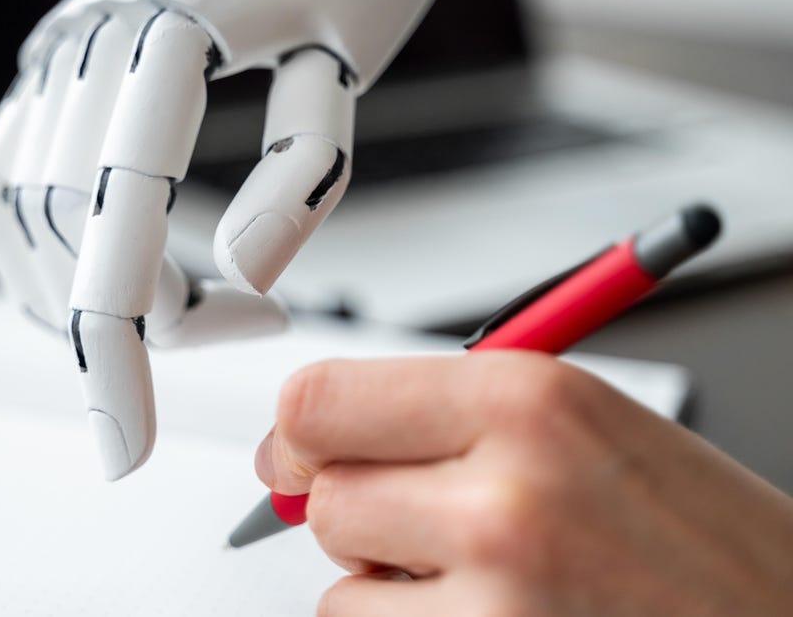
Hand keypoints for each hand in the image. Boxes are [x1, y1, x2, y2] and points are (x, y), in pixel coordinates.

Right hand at [0, 0, 461, 478]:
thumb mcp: (353, 50)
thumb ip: (300, 174)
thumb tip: (239, 276)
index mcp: (161, 29)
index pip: (116, 217)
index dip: (115, 345)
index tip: (128, 445)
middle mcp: (83, 34)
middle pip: (68, 226)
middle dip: (138, 320)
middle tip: (244, 328)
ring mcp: (57, 42)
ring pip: (23, 209)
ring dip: (83, 290)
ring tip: (185, 314)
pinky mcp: (56, 54)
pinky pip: (10, 170)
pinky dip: (44, 246)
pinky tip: (103, 274)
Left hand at [256, 353, 792, 615]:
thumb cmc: (701, 539)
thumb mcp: (584, 425)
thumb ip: (444, 417)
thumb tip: (303, 437)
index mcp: (525, 399)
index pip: (318, 401)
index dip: (295, 434)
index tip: (294, 454)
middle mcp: (506, 494)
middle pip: (322, 499)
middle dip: (359, 514)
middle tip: (425, 525)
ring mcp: (498, 597)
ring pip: (341, 589)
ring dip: (388, 591)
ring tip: (488, 584)